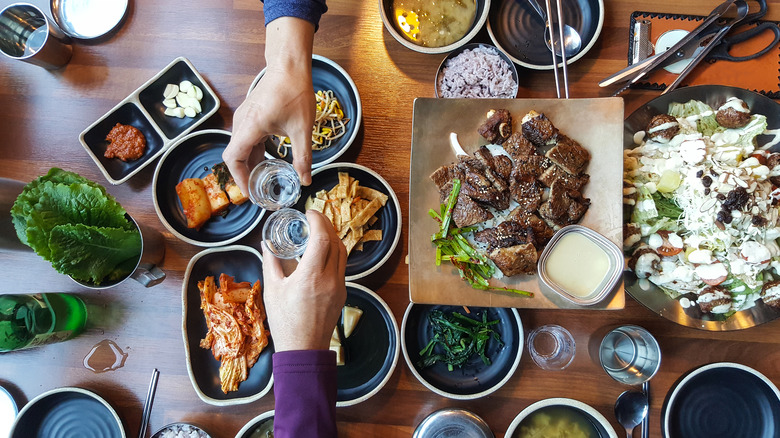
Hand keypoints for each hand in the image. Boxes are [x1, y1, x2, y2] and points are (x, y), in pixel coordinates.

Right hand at [222, 17, 315, 193]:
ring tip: (263, 178)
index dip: (239, 178)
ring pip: (240, 146)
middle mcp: (242, 122)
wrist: (289, 65)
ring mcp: (244, 117)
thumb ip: (303, 158)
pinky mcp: (250, 114)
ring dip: (249, 163)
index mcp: (251, 126)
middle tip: (259, 191)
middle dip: (245, 175)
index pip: (233, 158)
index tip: (250, 192)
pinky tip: (267, 159)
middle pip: (234, 155)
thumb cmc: (294, 91)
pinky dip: (252, 152)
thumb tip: (305, 180)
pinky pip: (246, 138)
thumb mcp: (303, 129)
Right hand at [262, 210, 346, 351]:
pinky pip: (341, 266)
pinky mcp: (343, 293)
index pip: (322, 238)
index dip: (317, 220)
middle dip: (326, 225)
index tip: (308, 213)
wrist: (303, 350)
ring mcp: (339, 287)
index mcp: (311, 277)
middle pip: (336, 241)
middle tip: (313, 218)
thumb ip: (271, 262)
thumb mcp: (272, 290)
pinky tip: (322, 253)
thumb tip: (266, 243)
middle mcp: (330, 279)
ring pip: (343, 253)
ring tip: (318, 232)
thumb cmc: (285, 322)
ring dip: (333, 238)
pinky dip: (334, 253)